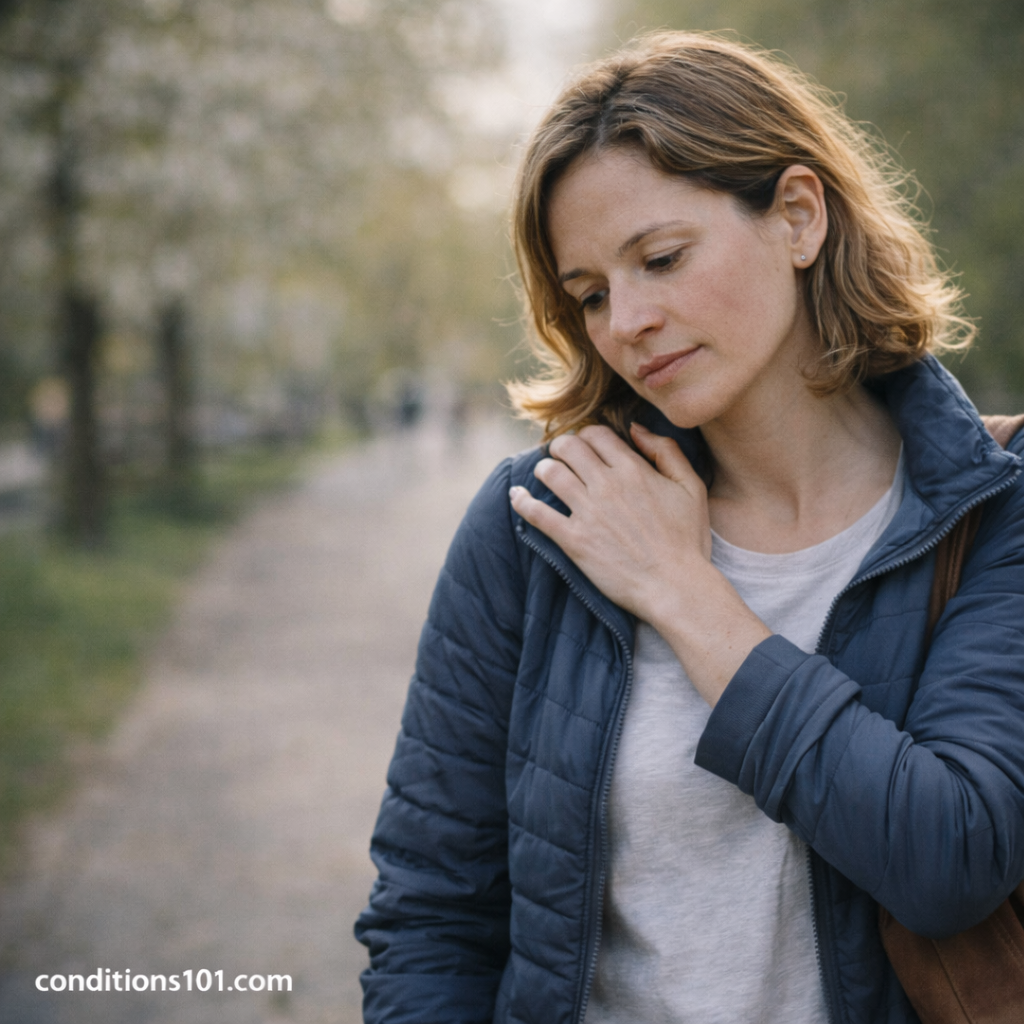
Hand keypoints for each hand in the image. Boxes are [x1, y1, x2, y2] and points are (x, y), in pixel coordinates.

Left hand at [509, 422, 710, 621]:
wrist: (676, 587)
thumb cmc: (687, 540)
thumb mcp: (690, 487)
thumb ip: (666, 451)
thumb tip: (635, 428)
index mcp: (633, 470)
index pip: (595, 434)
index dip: (586, 436)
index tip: (585, 447)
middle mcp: (607, 485)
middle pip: (568, 447)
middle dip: (560, 447)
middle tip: (560, 457)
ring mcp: (588, 512)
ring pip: (549, 473)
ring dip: (543, 469)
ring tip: (545, 474)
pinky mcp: (574, 540)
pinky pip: (536, 514)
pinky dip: (521, 501)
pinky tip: (516, 496)